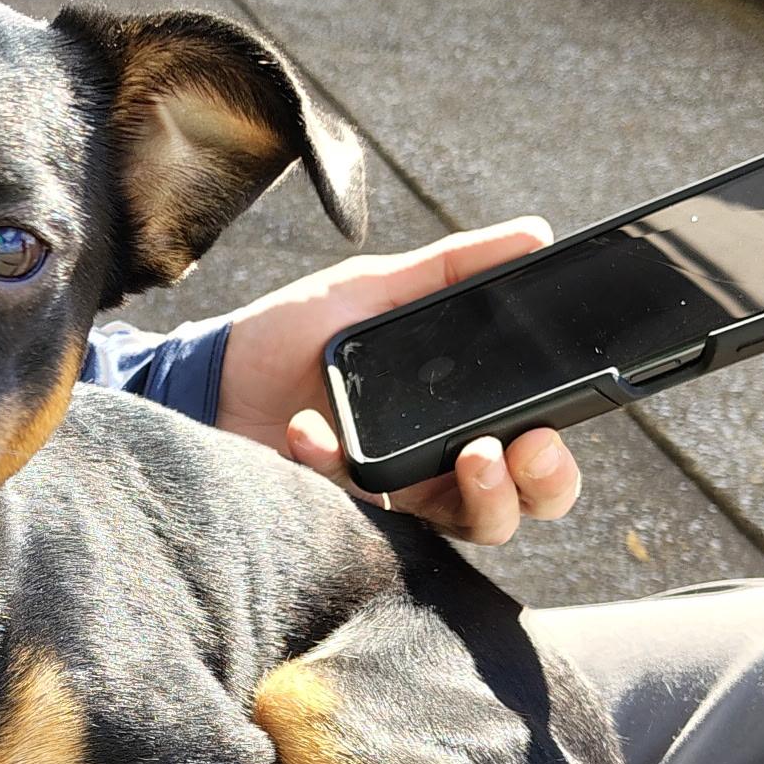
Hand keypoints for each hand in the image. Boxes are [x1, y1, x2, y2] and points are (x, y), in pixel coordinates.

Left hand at [215, 218, 582, 545]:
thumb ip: (450, 268)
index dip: (553, 457)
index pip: (531, 452)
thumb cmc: (290, 335)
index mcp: (455, 413)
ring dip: (483, 499)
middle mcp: (431, 465)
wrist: (209, 376)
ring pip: (465, 529)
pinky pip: (359, 514)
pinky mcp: (336, 516)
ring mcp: (386, 496)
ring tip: (471, 455)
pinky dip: (334, 463)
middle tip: (517, 448)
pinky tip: (310, 428)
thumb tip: (533, 233)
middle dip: (535, 486)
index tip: (548, 429)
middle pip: (514, 506)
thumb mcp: (373, 289)